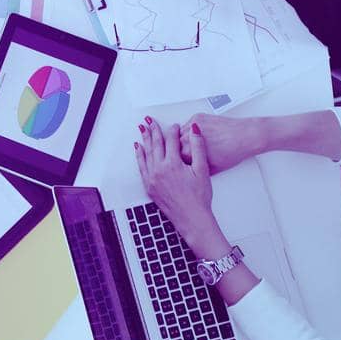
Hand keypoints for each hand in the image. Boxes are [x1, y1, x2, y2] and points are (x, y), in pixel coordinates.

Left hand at [135, 119, 216, 242]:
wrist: (192, 219)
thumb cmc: (199, 197)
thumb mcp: (202, 170)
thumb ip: (198, 147)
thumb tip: (194, 130)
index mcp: (172, 164)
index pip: (171, 140)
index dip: (173, 130)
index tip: (174, 125)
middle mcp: (159, 170)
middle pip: (155, 144)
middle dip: (154, 130)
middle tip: (151, 120)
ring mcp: (152, 179)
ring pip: (147, 153)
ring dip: (145, 140)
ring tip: (143, 129)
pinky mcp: (149, 186)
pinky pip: (142, 166)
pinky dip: (139, 155)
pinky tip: (139, 148)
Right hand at [177, 113, 260, 174]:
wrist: (245, 136)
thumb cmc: (232, 152)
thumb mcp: (212, 169)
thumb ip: (197, 169)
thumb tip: (191, 171)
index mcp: (189, 153)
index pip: (175, 158)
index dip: (181, 161)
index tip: (184, 163)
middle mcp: (188, 137)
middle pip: (175, 145)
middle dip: (181, 149)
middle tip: (192, 153)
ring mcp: (193, 125)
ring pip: (180, 133)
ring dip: (185, 139)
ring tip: (197, 144)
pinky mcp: (198, 117)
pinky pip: (188, 124)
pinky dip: (192, 130)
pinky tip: (202, 135)